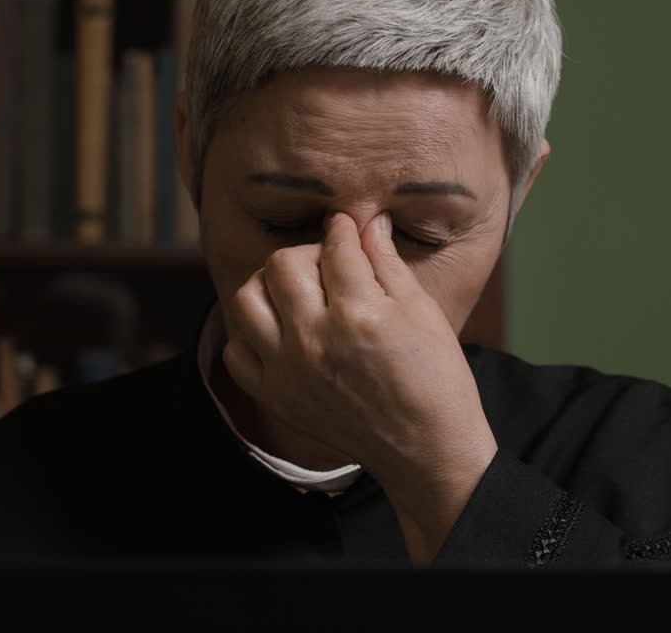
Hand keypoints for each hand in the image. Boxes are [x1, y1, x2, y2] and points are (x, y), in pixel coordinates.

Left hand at [222, 211, 497, 561]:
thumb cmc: (434, 378)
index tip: (345, 228)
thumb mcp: (421, 312)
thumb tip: (370, 223)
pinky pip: (236, 351)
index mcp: (358, 312)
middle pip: (282, 264)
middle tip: (327, 264)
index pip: (335, 247)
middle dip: (307, 253)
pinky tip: (279, 331)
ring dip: (268, 286)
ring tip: (295, 293)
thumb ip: (387, 263)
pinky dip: (251, 334)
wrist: (425, 448)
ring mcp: (288, 370)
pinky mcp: (276, 396)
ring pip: (246, 300)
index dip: (343, 229)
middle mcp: (314, 338)